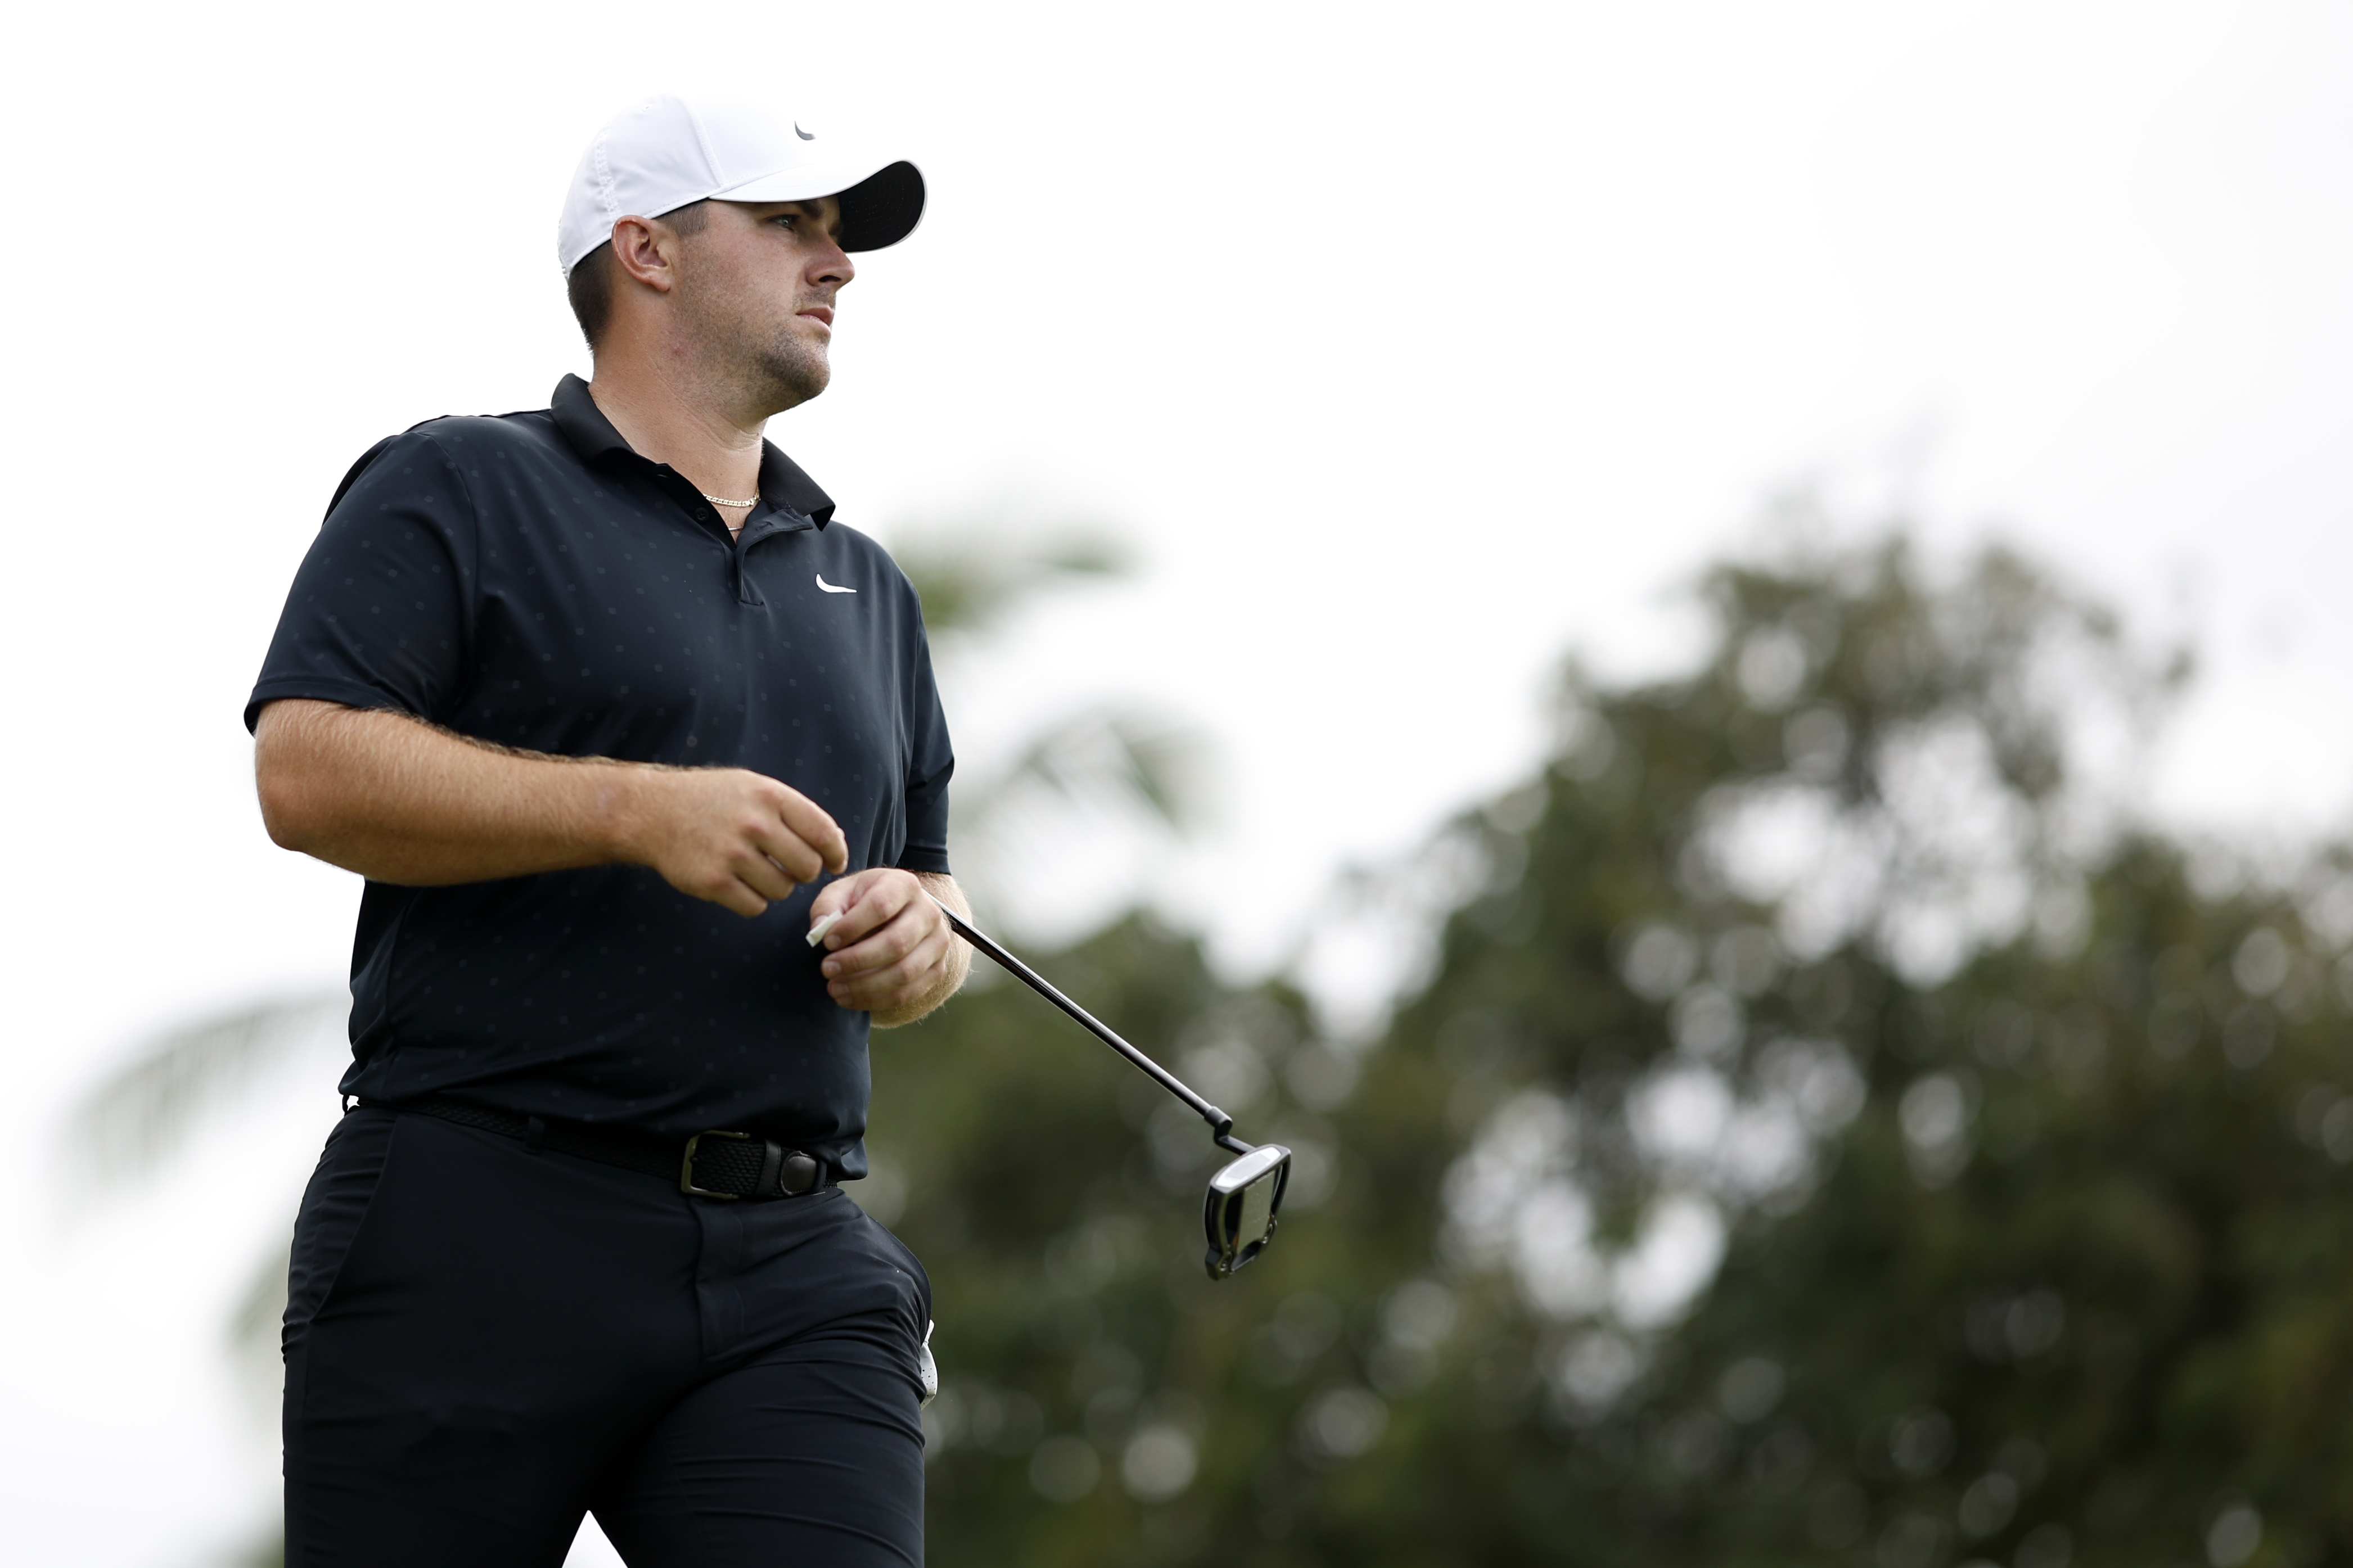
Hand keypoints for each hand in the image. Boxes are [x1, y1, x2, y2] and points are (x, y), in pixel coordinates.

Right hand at [624, 768, 847, 916]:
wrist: (652, 812)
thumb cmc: (711, 799)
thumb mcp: (754, 787)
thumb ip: (794, 812)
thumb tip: (836, 844)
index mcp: (770, 796)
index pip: (823, 833)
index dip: (835, 853)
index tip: (834, 863)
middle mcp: (754, 824)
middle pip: (806, 868)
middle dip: (803, 873)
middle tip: (788, 867)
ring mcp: (732, 854)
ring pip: (782, 890)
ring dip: (776, 887)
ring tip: (756, 870)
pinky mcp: (713, 882)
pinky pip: (755, 906)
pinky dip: (752, 900)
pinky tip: (738, 884)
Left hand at [808, 870, 962, 1022]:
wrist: (897, 913)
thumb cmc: (863, 902)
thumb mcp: (842, 893)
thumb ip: (827, 907)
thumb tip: (820, 929)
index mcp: (905, 886)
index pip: (881, 906)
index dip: (852, 927)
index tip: (826, 942)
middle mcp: (929, 913)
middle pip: (896, 943)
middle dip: (857, 961)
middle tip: (826, 969)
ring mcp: (938, 943)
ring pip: (904, 973)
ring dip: (865, 986)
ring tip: (834, 988)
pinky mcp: (937, 969)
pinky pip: (908, 993)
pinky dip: (875, 1000)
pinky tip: (849, 998)